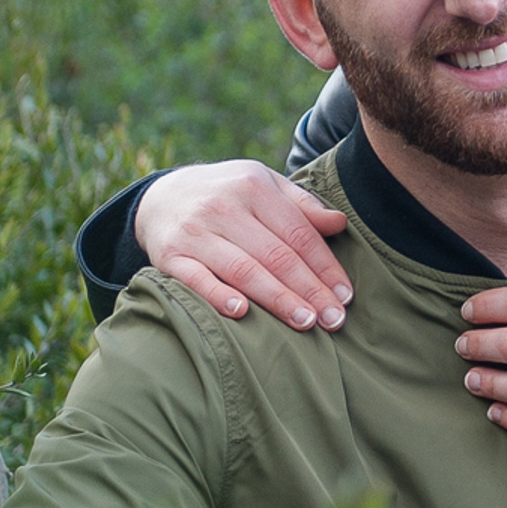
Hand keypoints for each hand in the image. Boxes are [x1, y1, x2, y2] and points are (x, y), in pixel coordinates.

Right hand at [133, 161, 350, 332]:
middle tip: (334, 319)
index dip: (325, 266)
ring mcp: (195, 232)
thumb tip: (340, 223)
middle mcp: (223, 207)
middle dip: (309, 289)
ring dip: (277, 299)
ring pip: (243, 270)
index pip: (298, 233)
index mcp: (253, 186)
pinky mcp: (169, 256)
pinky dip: (217, 296)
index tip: (345, 296)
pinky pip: (196, 279)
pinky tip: (241, 313)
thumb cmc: (227, 195)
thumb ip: (301, 205)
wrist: (161, 197)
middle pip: (276, 255)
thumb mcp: (264, 185)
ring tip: (305, 322)